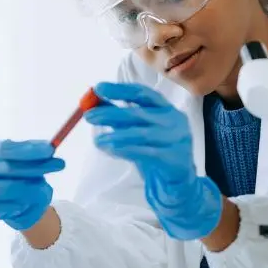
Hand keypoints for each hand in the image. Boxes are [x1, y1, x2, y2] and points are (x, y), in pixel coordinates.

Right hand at [0, 140, 64, 230]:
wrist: (22, 201)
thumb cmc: (24, 174)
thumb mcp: (33, 160)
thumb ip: (38, 153)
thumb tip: (49, 148)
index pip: (4, 149)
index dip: (28, 150)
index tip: (50, 150)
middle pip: (5, 168)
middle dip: (34, 166)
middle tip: (58, 164)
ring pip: (0, 189)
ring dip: (25, 189)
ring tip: (40, 187)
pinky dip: (14, 205)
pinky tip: (26, 202)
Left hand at [84, 82, 222, 239]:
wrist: (178, 179)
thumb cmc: (155, 149)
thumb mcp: (139, 129)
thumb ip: (119, 114)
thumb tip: (92, 101)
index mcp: (165, 108)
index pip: (142, 93)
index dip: (120, 90)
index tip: (98, 88)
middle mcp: (174, 120)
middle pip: (139, 113)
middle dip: (112, 114)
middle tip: (89, 116)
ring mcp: (177, 139)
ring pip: (142, 134)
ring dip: (116, 136)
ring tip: (97, 140)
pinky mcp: (174, 158)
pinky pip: (146, 153)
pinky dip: (126, 150)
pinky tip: (111, 150)